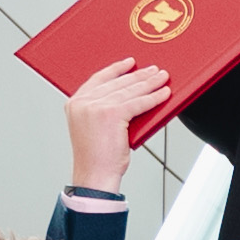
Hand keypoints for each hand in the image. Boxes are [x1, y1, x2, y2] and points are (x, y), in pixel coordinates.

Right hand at [60, 55, 166, 191]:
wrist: (95, 176)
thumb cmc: (96, 158)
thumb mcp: (93, 127)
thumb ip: (102, 108)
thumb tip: (129, 96)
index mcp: (75, 103)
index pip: (99, 78)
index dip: (117, 69)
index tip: (130, 63)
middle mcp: (83, 102)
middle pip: (117, 82)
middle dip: (139, 75)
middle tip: (154, 70)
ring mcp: (96, 107)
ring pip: (129, 91)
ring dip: (150, 83)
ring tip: (162, 78)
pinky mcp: (111, 114)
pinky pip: (138, 102)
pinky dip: (154, 98)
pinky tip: (164, 94)